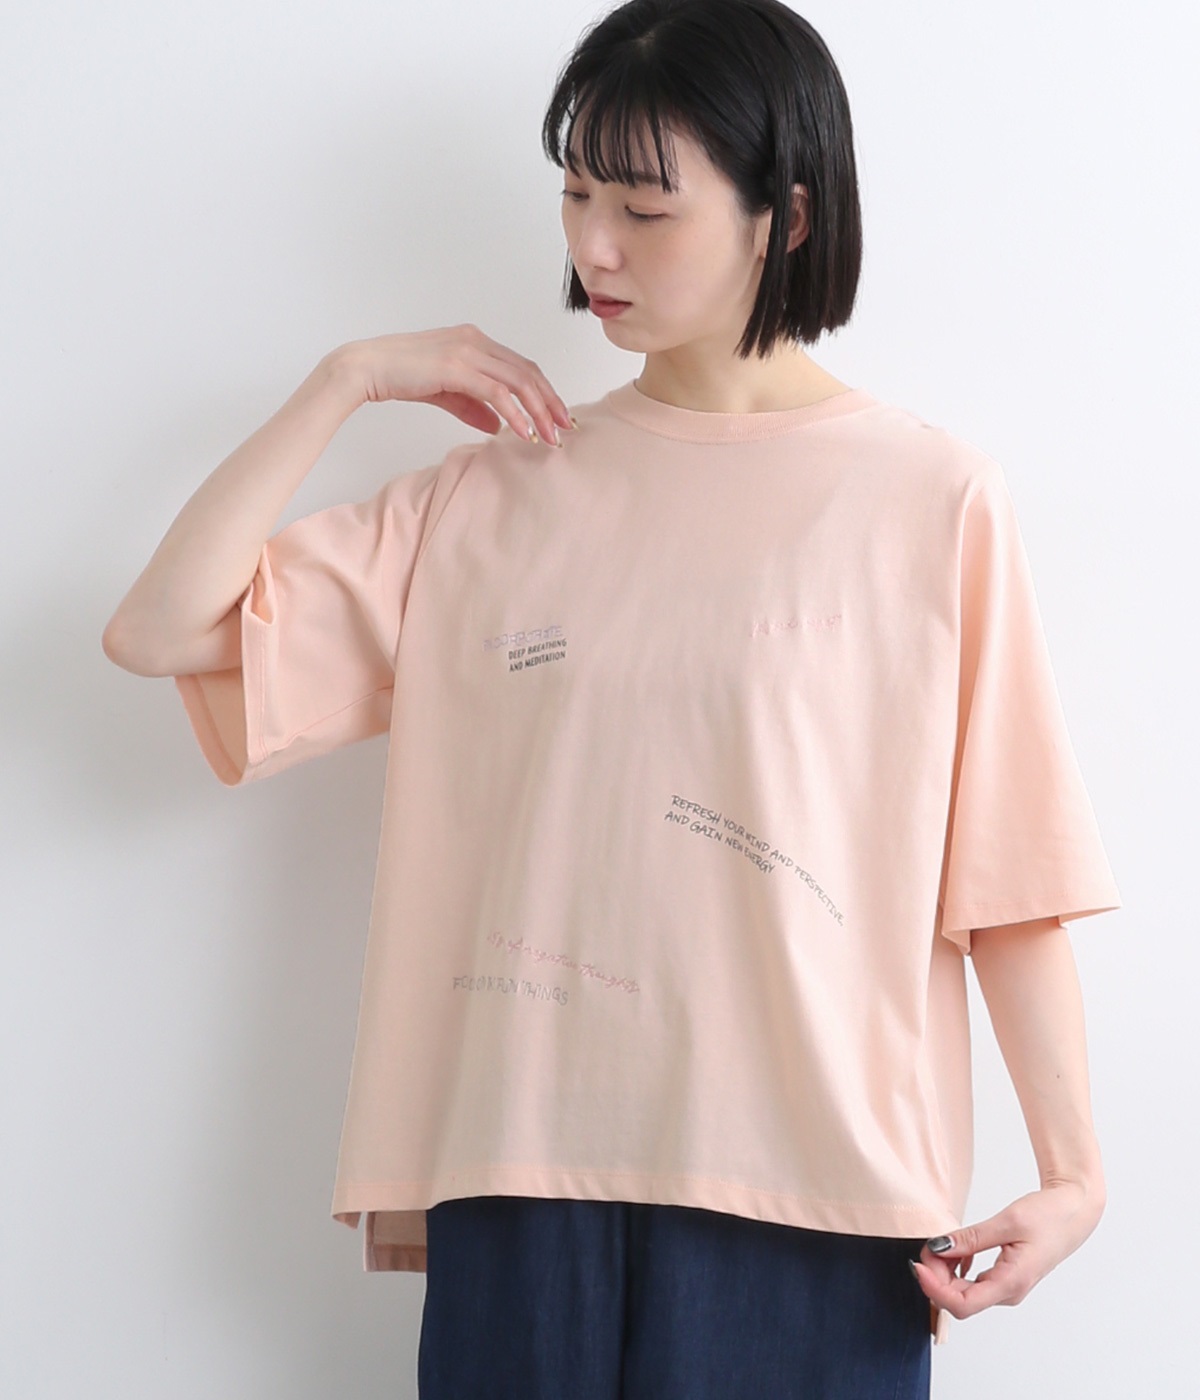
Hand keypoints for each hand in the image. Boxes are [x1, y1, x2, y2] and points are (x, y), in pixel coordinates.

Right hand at [335, 325, 573, 446]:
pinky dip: (514, 413)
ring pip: (518, 381)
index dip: (543, 392)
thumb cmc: (399, 376)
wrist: (365, 367)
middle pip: (529, 372)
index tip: (556, 417)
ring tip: (549, 437)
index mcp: (475, 341)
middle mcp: (476, 340)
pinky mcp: (456, 366)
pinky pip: (497, 392)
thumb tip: (499, 426)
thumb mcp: (444, 392)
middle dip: (550, 403)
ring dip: (538, 411)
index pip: (522, 367)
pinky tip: (522, 432)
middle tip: (564, 429)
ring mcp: (467, 350)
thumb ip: (473, 406)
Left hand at [911, 1179, 1105, 1321]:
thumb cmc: (1048, 1216)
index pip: (962, 1305)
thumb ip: (970, 1238)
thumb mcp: (1006, 1222)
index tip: (918, 1263)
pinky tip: (958, 1249)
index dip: (934, 1289)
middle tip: (929, 1245)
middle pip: (959, 1300)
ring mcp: (1007, 1288)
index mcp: (1011, 1283)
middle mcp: (1008, 1293)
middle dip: (936, 1276)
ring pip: (964, 1293)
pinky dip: (957, 1268)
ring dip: (945, 1272)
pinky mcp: (1004, 1279)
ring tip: (943, 1244)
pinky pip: (972, 1284)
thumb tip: (937, 1247)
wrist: (1073, 1212)